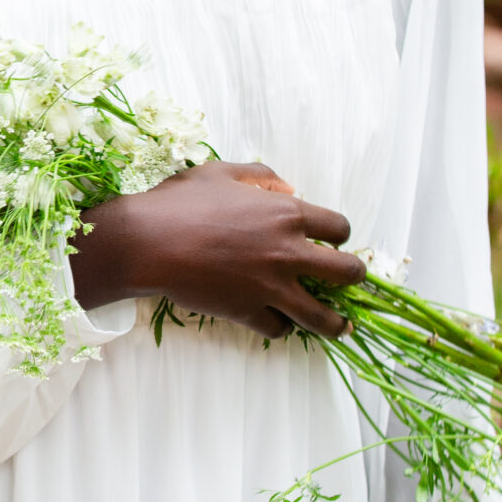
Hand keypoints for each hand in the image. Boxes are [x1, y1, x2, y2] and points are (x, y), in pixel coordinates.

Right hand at [70, 159, 364, 338]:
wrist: (148, 242)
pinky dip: (280, 327)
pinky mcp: (248, 313)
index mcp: (287, 214)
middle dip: (353, 276)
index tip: (335, 240)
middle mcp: (288, 252)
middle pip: (347, 272)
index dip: (340, 234)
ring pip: (322, 316)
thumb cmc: (181, 201)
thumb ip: (261, 176)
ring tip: (341, 327)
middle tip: (348, 280)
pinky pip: (279, 329)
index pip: (339, 227)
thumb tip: (288, 188)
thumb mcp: (222, 172)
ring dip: (336, 322)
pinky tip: (277, 322)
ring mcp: (270, 287)